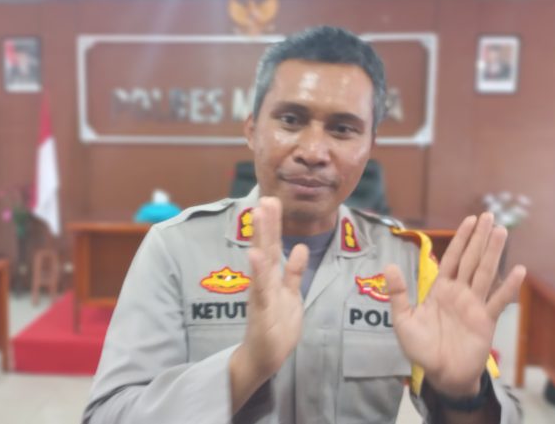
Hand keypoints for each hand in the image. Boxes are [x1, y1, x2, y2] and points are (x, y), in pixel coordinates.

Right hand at [237, 197, 308, 378]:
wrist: (265, 356)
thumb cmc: (277, 325)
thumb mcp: (291, 294)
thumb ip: (294, 272)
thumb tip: (299, 247)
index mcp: (271, 277)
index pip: (272, 245)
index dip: (273, 224)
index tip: (272, 200)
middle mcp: (263, 281)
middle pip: (265, 247)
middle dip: (266, 223)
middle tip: (265, 198)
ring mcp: (261, 293)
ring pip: (261, 261)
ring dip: (259, 237)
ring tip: (258, 214)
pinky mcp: (262, 309)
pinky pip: (261, 288)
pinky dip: (258, 271)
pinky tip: (254, 254)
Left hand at [384, 213, 525, 397]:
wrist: (441, 375)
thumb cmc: (421, 349)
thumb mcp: (403, 320)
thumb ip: (398, 293)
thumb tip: (389, 266)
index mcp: (441, 289)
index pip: (452, 258)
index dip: (461, 239)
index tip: (470, 220)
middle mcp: (460, 293)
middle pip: (471, 259)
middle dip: (480, 238)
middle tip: (491, 216)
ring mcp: (474, 305)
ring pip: (485, 273)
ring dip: (494, 252)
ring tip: (502, 232)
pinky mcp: (486, 321)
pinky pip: (498, 301)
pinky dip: (508, 286)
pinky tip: (519, 270)